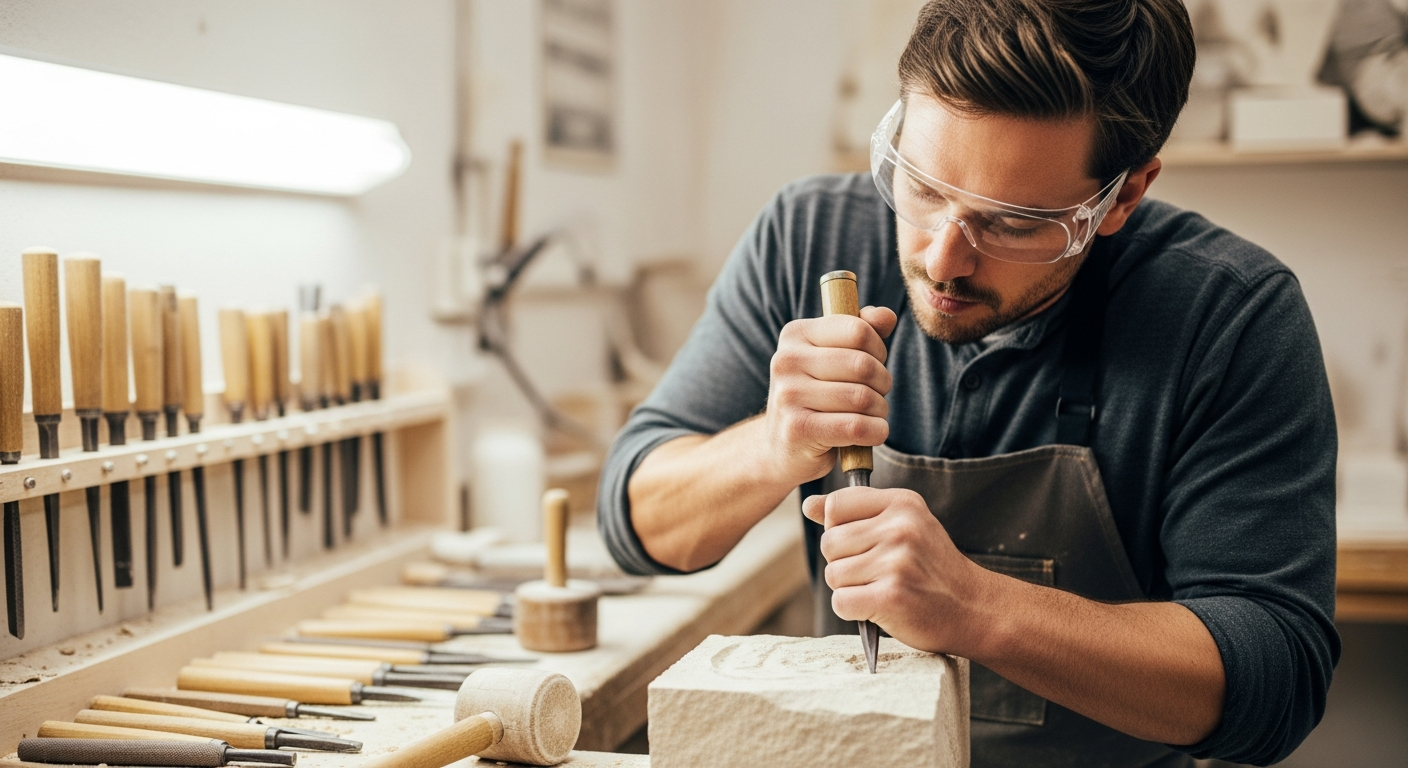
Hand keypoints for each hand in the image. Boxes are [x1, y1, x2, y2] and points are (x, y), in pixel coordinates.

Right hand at [762, 306, 896, 483]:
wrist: (782, 447)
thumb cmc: (818, 397)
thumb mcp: (835, 357)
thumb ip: (862, 331)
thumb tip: (887, 316)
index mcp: (795, 334)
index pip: (858, 330)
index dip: (878, 349)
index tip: (873, 365)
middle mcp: (786, 360)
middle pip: (863, 365)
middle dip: (882, 383)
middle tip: (876, 395)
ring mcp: (787, 395)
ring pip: (862, 397)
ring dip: (880, 410)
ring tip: (872, 416)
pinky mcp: (796, 429)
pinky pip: (855, 426)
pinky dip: (876, 431)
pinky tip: (873, 433)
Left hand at [802, 487, 992, 653]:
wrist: (973, 609)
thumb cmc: (931, 567)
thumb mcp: (903, 526)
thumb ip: (855, 513)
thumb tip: (808, 505)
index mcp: (902, 503)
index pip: (836, 505)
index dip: (839, 529)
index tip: (864, 545)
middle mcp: (901, 528)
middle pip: (829, 542)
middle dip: (843, 563)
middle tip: (876, 573)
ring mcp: (897, 562)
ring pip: (833, 574)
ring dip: (849, 589)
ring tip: (880, 589)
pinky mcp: (892, 596)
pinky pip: (841, 602)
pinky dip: (853, 611)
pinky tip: (878, 607)